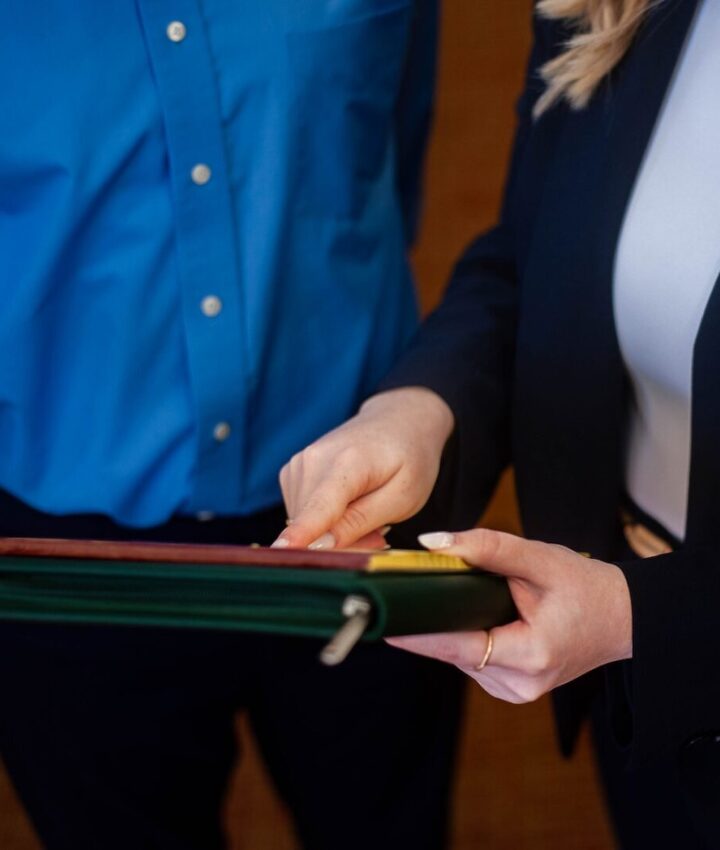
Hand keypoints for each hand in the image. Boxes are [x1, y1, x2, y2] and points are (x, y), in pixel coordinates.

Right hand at [272, 388, 453, 548]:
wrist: (398, 421)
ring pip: (303, 522)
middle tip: (379, 535)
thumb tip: (320, 546)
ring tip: (367, 513)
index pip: (320, 505)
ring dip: (332, 532)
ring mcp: (298, 464)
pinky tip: (349, 507)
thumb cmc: (408, 460)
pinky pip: (301, 514)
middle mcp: (313, 459)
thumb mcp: (402, 498)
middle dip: (339, 542)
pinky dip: (323, 520)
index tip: (279, 551)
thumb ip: (360, 522)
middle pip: (311, 524)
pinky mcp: (291, 472)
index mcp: (348, 463)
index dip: (301, 533)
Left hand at [386, 528, 632, 702]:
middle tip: (401, 592)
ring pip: (461, 657)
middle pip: (454, 651)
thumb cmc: (586, 587)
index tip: (383, 620)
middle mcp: (520, 684)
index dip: (418, 634)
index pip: (458, 646)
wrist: (622, 618)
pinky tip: (469, 615)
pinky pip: (473, 660)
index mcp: (531, 655)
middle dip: (430, 622)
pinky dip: (466, 637)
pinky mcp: (512, 688)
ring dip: (448, 629)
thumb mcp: (539, 558)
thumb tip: (432, 542)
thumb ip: (486, 548)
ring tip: (442, 597)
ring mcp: (515, 692)